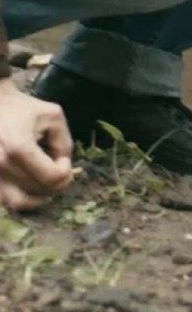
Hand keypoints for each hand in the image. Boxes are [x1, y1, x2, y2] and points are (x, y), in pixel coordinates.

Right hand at [0, 77, 73, 210]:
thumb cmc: (23, 108)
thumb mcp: (53, 116)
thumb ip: (64, 142)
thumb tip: (63, 166)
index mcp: (19, 148)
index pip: (52, 177)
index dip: (66, 171)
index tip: (63, 158)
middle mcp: (1, 165)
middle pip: (38, 190)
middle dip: (55, 182)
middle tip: (59, 169)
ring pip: (20, 203)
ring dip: (38, 196)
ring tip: (46, 183)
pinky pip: (4, 201)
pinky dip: (20, 199)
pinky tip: (30, 187)